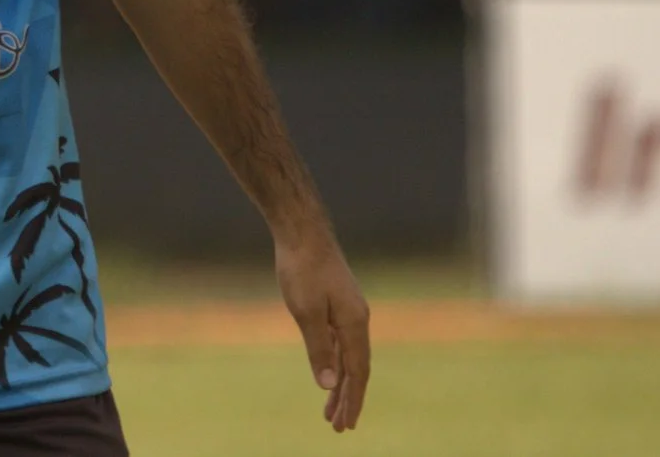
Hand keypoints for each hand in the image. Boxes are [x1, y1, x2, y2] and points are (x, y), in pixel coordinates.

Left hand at [275, 228, 369, 431]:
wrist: (302, 231)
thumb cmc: (302, 268)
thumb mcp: (306, 311)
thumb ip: (319, 348)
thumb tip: (327, 385)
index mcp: (354, 324)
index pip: (357, 373)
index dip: (352, 400)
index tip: (345, 424)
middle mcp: (357, 320)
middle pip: (356, 369)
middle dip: (348, 399)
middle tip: (339, 427)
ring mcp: (348, 312)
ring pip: (348, 357)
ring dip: (341, 383)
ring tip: (331, 409)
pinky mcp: (337, 304)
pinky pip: (341, 343)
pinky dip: (335, 362)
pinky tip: (329, 373)